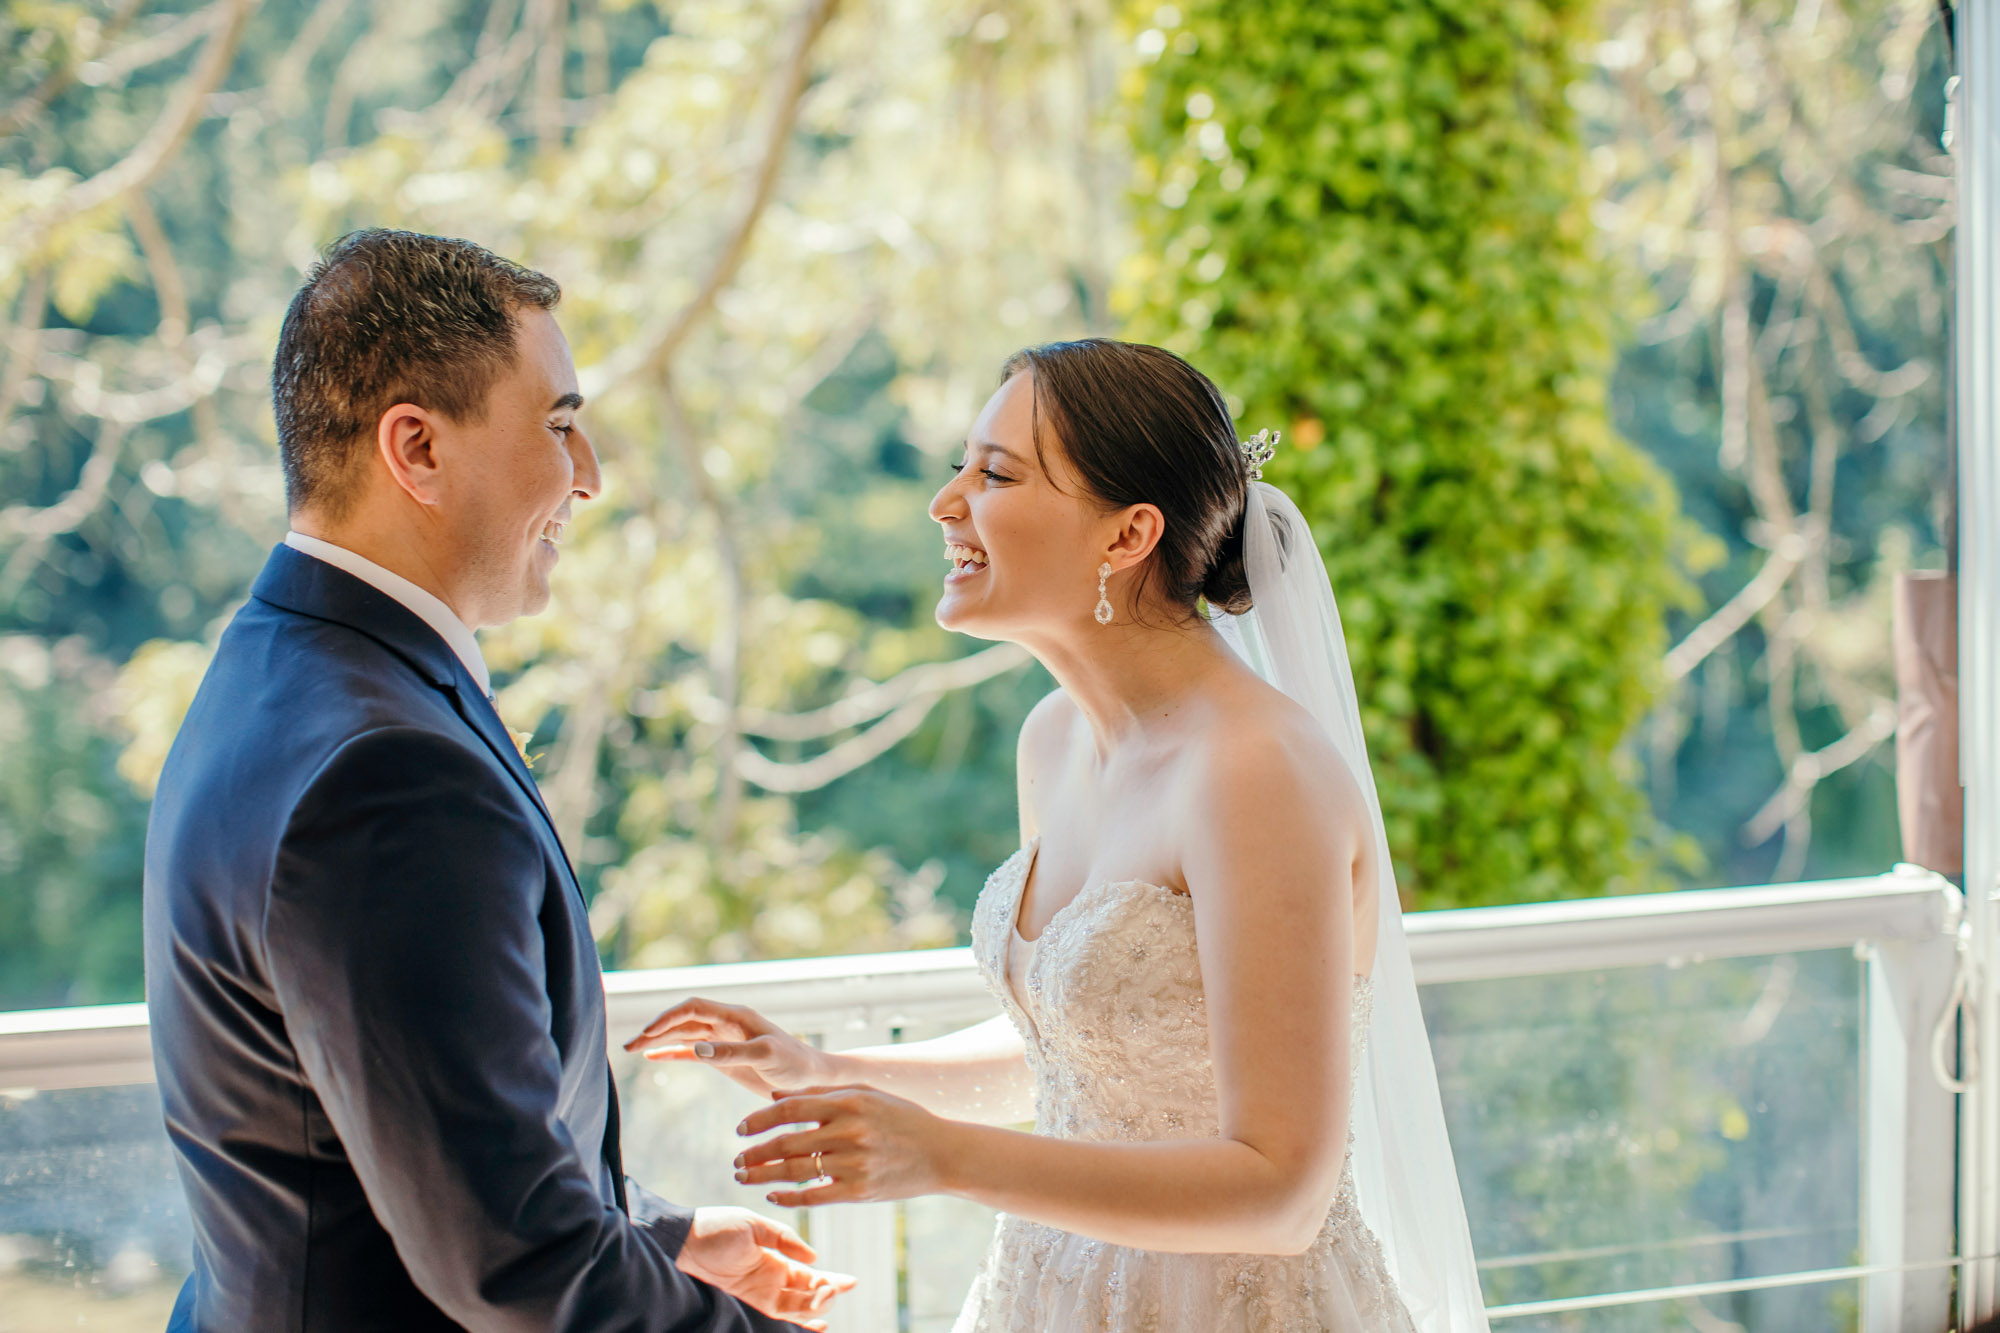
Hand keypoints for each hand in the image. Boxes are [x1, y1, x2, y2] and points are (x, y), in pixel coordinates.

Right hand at [624, 997, 835, 1100]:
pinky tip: (652, 1056)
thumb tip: (696, 1048)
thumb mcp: (765, 1056)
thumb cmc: (794, 1064)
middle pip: (683, 1019)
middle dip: (656, 1029)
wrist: (811, 1079)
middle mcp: (727, 1023)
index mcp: (736, 1016)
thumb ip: (732, 1052)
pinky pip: (692, 1051)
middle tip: (629, 1045)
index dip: (668, 1018)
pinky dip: (671, 1051)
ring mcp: (724, 1040)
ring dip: (659, 1039)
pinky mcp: (725, 1057)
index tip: (646, 1034)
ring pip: (684, 1034)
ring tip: (632, 1050)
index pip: (693, 1008)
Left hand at [674, 1206, 854, 1331]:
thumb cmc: (716, 1227)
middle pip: (808, 1294)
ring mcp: (761, 1293)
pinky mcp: (748, 1303)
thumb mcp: (754, 1225)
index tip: (851, 1282)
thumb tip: (814, 1256)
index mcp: (777, 1257)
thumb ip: (785, 1239)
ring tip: (826, 1301)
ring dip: (815, 1306)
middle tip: (833, 1289)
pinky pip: (778, 1316)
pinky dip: (798, 1321)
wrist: (682, 1241)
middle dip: (826, 1294)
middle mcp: (772, 1279)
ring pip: (797, 1307)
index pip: (810, 1274)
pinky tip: (816, 1325)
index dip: (831, 1280)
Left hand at [734, 1086, 960, 1207]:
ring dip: (763, 1175)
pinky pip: (814, 1195)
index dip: (760, 1118)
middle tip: (737, 1158)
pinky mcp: (860, 1189)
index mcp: (849, 1102)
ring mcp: (854, 1162)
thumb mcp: (866, 1095)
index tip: (741, 1129)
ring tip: (744, 1177)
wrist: (943, 1152)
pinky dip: (789, 1197)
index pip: (790, 1108)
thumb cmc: (902, 1118)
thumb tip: (775, 1096)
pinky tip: (773, 1196)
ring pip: (795, 1170)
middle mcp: (849, 1131)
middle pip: (786, 1141)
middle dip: (755, 1151)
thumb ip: (820, 1094)